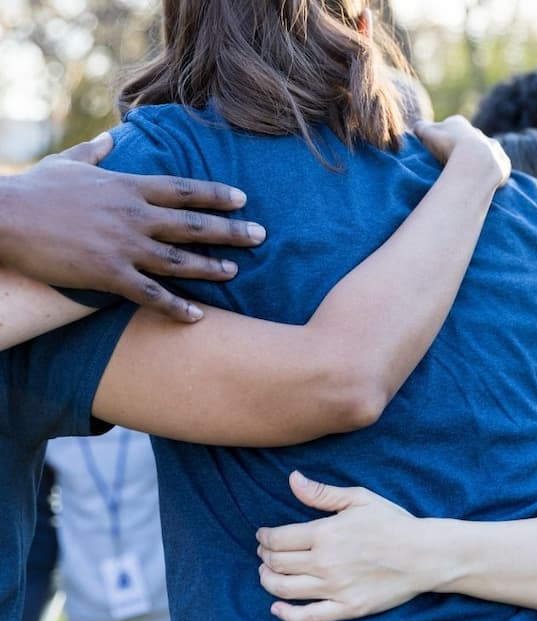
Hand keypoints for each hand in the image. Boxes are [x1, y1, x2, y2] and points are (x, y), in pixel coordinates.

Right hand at [0, 133, 266, 321]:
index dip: (216, 194)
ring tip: (235, 273)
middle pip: (193, 224)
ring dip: (211, 268)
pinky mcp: (108, 274)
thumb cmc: (34, 190)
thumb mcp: (68, 163)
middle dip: (230, 231)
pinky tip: (197, 316)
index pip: (183, 189)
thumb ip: (94, 153)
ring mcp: (123, 246)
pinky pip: (150, 295)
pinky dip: (175, 307)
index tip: (243, 199)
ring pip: (179, 260)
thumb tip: (108, 139)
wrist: (3, 218)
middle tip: (261, 237)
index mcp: (128, 187)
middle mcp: (134, 216)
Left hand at [256, 471, 428, 620]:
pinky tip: (276, 608)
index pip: (278, 538)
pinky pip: (308, 616)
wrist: (424, 554)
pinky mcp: (346, 608)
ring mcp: (334, 588)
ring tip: (267, 574)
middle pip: (277, 563)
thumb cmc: (392, 522)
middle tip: (264, 553)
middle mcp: (324, 562)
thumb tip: (292, 479)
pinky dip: (286, 614)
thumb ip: (322, 493)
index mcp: (325, 533)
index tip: (262, 536)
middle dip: (265, 556)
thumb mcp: (359, 498)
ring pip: (285, 589)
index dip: (264, 537)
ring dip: (268, 581)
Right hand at [415, 116, 510, 187]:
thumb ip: (420, 128)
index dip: (440, 138)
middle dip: (460, 150)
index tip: (436, 149)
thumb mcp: (427, 134)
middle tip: (450, 165)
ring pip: (483, 154)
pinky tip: (481, 183)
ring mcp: (492, 147)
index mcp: (458, 123)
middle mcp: (478, 133)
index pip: (447, 128)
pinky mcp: (502, 163)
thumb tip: (417, 127)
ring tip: (466, 176)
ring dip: (476, 162)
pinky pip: (495, 169)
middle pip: (467, 141)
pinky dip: (489, 175)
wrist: (475, 160)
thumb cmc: (448, 145)